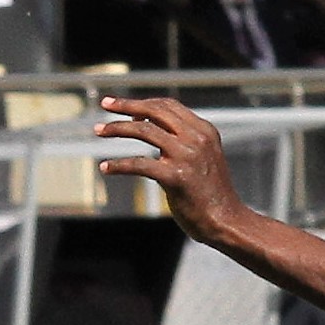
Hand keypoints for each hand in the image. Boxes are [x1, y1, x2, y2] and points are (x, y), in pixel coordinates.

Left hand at [93, 95, 247, 242]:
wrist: (226, 221)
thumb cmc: (210, 194)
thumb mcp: (203, 157)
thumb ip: (182, 141)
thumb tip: (149, 128)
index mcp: (204, 131)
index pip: (168, 106)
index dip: (142, 103)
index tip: (122, 107)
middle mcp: (196, 138)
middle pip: (154, 111)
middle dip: (126, 105)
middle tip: (104, 104)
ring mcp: (187, 156)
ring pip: (144, 131)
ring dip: (116, 128)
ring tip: (98, 130)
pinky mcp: (176, 177)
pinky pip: (139, 164)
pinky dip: (119, 165)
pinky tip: (105, 168)